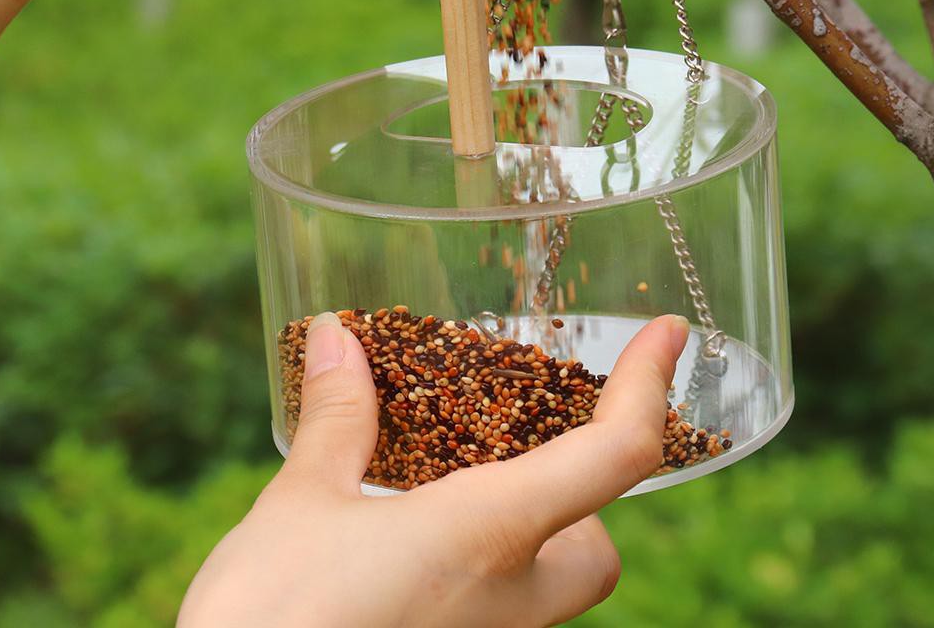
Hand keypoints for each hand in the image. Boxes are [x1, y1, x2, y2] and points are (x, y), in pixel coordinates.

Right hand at [178, 313, 687, 627]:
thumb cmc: (264, 620)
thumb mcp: (300, 505)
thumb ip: (335, 419)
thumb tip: (338, 338)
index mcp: (487, 536)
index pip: (615, 457)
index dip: (650, 386)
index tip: (669, 334)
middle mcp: (507, 604)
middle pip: (597, 552)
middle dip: (582, 497)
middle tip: (518, 445)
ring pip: (550, 592)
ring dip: (529, 535)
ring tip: (454, 485)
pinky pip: (498, 617)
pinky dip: (480, 572)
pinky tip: (413, 546)